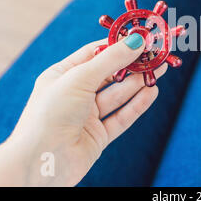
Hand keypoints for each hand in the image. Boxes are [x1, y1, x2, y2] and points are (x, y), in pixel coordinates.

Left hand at [0, 33, 166, 185]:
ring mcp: (87, 116)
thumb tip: (137, 40)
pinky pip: (122, 117)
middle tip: (155, 55)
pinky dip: (137, 105)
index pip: (94, 53)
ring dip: (138, 83)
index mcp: (62, 75)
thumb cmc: (51, 113)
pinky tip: (151, 92)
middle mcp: (75, 94)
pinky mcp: (98, 135)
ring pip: (118, 95)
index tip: (140, 38)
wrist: (41, 163)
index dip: (117, 45)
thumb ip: (111, 59)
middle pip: (109, 74)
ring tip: (159, 70)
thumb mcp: (80, 78)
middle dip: (132, 64)